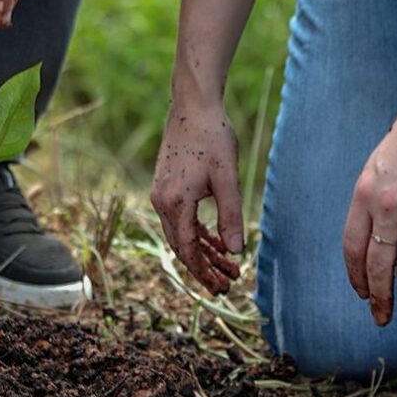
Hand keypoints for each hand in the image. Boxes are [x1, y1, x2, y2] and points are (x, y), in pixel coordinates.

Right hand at [151, 101, 243, 294]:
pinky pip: (180, 220)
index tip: (222, 288)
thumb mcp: (227, 179)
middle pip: (182, 246)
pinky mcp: (166, 187)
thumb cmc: (212, 138)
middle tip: (227, 285)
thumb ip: (230, 217)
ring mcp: (161, 194)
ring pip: (181, 234)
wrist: (192, 108)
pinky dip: (198, 233)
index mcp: (174, 202)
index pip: (188, 249)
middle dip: (204, 268)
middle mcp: (161, 202)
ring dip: (203, 252)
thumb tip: (235, 252)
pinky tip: (216, 241)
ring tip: (228, 266)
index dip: (204, 272)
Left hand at [343, 60, 396, 325]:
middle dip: (380, 297)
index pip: (351, 248)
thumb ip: (367, 205)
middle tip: (382, 318)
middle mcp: (389, 207)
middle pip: (379, 265)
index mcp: (363, 195)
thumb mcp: (372, 170)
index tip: (361, 294)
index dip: (356, 277)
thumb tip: (367, 242)